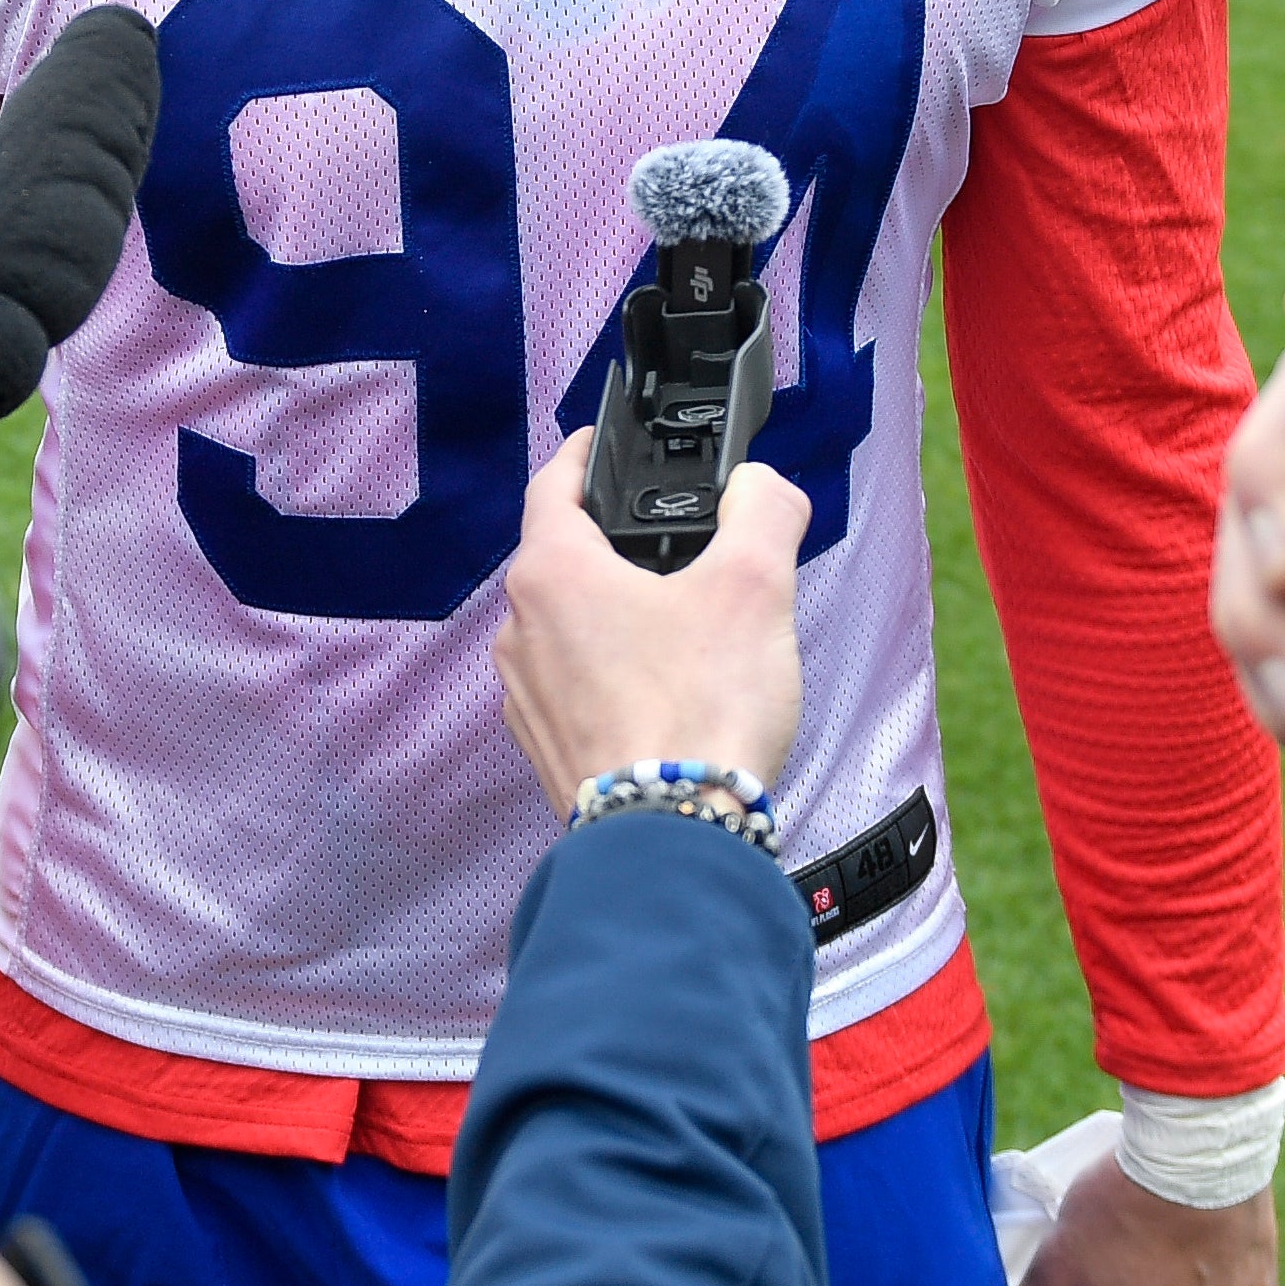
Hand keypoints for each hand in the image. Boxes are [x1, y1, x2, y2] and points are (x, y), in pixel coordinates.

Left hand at [490, 436, 802, 815]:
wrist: (674, 840)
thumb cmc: (701, 714)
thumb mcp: (756, 585)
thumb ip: (763, 511)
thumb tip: (763, 487)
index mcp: (552, 574)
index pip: (551, 485)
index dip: (582, 456)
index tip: (598, 446)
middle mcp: (522, 632)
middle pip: (563, 561)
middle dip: (616, 547)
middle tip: (674, 546)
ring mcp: (527, 698)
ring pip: (569, 630)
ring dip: (616, 618)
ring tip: (683, 629)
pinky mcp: (548, 752)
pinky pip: (576, 690)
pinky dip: (614, 678)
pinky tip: (667, 695)